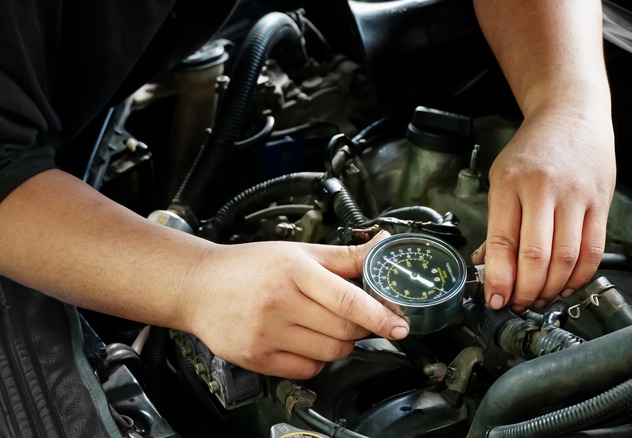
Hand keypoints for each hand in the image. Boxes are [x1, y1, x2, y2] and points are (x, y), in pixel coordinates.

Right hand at [183, 231, 409, 378]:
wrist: (198, 286)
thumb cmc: (249, 266)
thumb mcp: (298, 251)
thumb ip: (344, 255)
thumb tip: (383, 245)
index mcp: (294, 270)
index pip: (348, 299)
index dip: (379, 315)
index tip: (399, 325)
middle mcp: (280, 302)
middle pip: (344, 330)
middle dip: (362, 328)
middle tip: (361, 318)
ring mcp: (267, 333)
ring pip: (330, 353)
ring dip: (341, 344)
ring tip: (329, 326)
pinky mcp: (257, 358)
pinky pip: (307, 370)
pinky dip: (317, 361)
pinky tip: (307, 342)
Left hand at [472, 105, 614, 310]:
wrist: (572, 113)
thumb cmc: (533, 149)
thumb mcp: (502, 177)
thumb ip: (498, 222)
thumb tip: (490, 267)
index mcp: (510, 183)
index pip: (502, 241)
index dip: (499, 279)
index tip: (496, 300)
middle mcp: (544, 189)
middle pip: (536, 256)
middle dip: (526, 291)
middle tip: (519, 304)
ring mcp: (576, 196)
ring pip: (567, 259)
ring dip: (552, 289)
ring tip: (541, 298)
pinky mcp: (601, 202)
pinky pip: (593, 250)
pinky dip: (580, 276)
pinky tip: (567, 284)